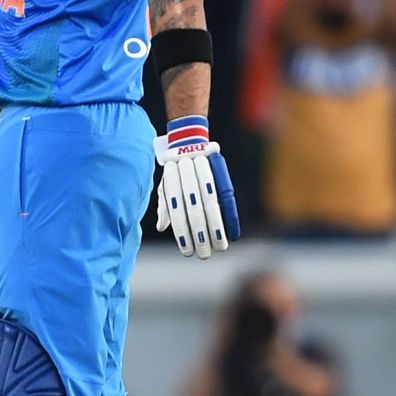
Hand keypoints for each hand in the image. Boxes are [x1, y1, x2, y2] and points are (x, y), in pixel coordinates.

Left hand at [155, 117, 239, 258]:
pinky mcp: (220, 174)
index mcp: (172, 183)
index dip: (182, 234)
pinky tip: (233, 232)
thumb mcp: (165, 185)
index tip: (187, 252)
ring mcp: (205, 175)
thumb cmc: (175, 170)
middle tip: (203, 254)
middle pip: (194, 212)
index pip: (177, 214)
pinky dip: (230, 216)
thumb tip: (161, 228)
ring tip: (219, 247)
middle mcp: (188, 178)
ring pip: (211, 206)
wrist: (189, 140)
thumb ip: (164, 206)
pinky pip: (227, 199)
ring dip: (215, 228)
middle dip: (199, 235)